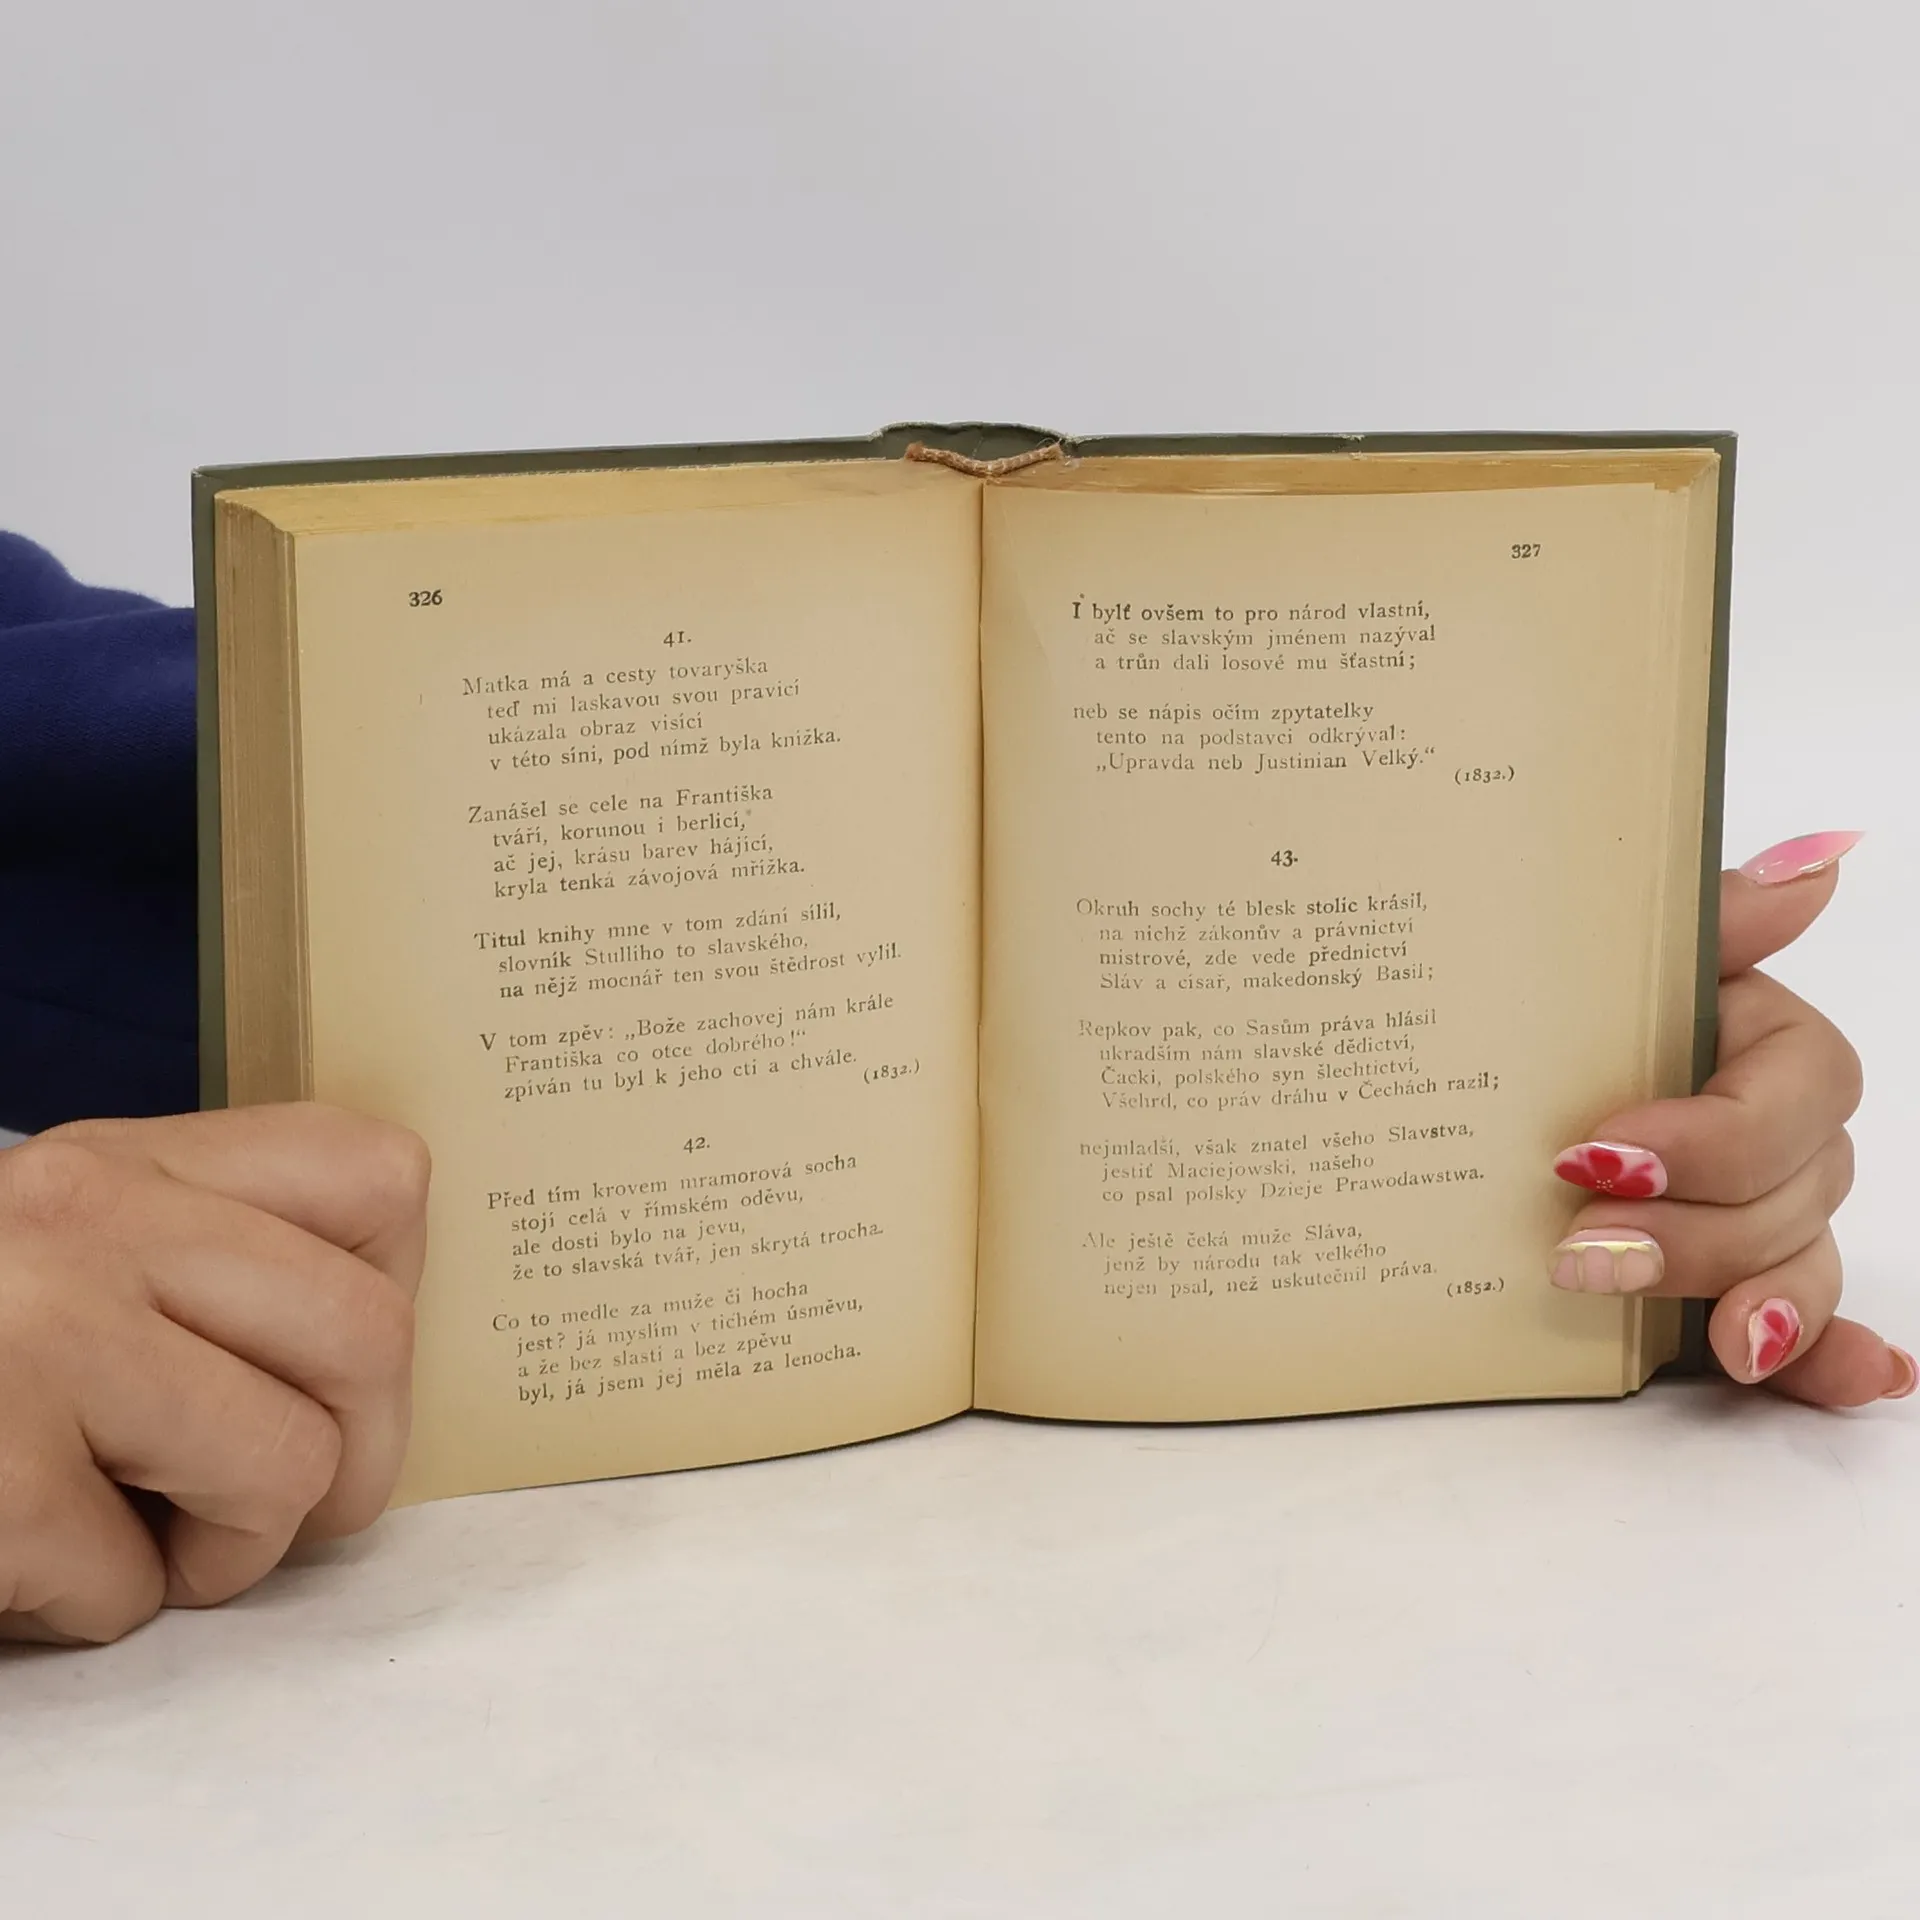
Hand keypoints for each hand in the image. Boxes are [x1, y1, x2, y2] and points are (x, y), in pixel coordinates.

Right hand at [0, 1104, 428, 1643]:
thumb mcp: (73, 1243)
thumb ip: (208, 1260)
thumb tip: (379, 1351)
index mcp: (126, 1160)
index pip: (377, 1175)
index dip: (397, 1289)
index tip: (337, 1367)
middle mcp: (85, 1222)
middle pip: (369, 1336)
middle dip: (352, 1458)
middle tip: (284, 1500)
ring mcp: (35, 1343)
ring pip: (284, 1467)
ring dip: (232, 1549)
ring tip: (147, 1540)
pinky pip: (130, 1588)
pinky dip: (88, 1610)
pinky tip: (21, 1563)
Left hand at [1549, 831, 1910, 1407]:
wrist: (1492, 1086)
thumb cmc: (1562, 1006)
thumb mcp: (1620, 954)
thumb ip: (1718, 914)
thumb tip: (1817, 861)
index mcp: (1761, 1041)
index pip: (1801, 1087)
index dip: (1716, 1134)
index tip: (1602, 1155)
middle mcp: (1778, 1127)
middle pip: (1798, 1190)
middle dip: (1696, 1229)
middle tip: (1581, 1247)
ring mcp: (1764, 1208)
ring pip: (1801, 1263)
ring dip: (1746, 1297)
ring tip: (1664, 1319)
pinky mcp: (1737, 1282)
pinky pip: (1814, 1327)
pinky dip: (1831, 1356)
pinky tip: (1857, 1379)